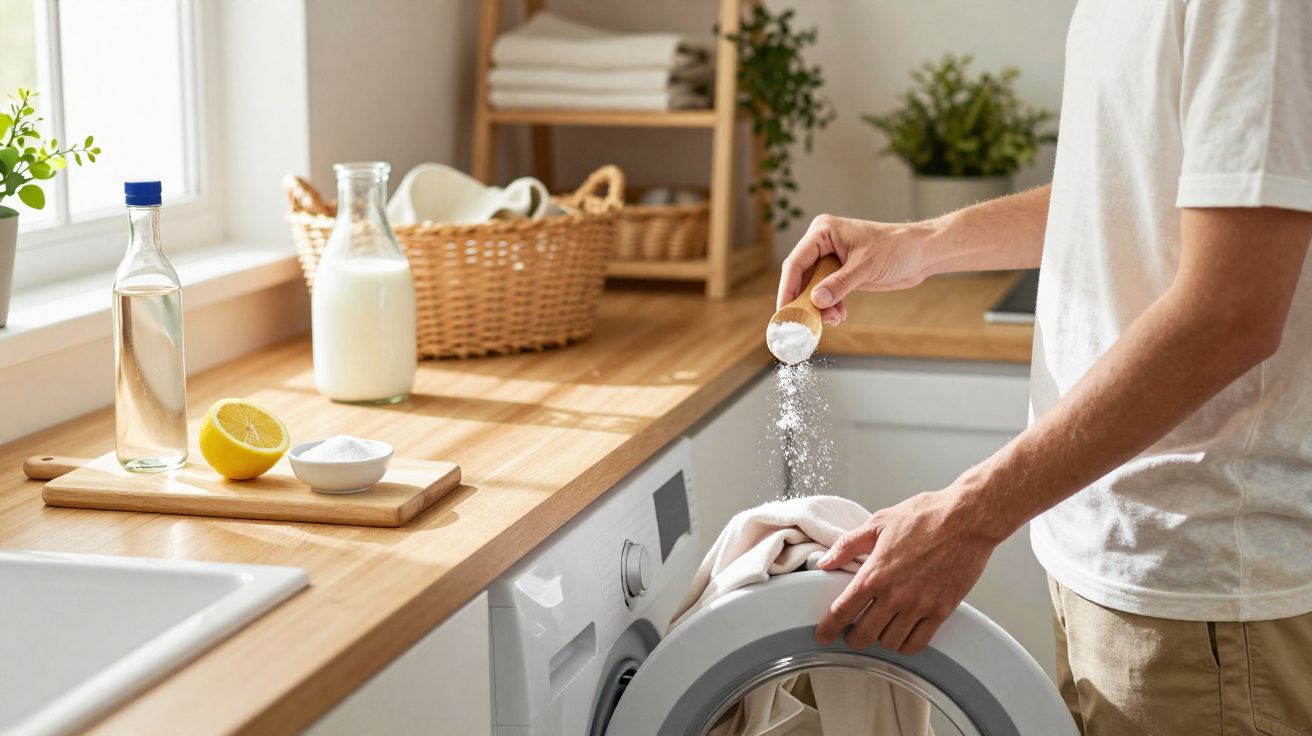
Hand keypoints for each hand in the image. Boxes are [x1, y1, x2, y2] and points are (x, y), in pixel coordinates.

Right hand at [777, 214, 932, 325]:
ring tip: (834, 319)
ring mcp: (832, 259)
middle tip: (807, 322)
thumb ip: (839, 284)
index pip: (796, 262)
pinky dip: (831, 307)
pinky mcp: (842, 273)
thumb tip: (816, 301)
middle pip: (802, 278)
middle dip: (806, 302)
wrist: (922, 253)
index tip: (784, 311)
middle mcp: (823, 244)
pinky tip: (839, 316)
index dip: (788, 288)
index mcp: (823, 232)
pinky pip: (827, 293)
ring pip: (814, 288)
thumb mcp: (865, 266)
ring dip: (820, 307)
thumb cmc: (897, 248)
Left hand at [814, 489, 997, 654]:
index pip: (842, 611)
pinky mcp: (941, 611)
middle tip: (851, 634)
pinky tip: (902, 635)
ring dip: (880, 640)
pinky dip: (906, 645)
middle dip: (852, 639)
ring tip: (879, 630)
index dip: (828, 629)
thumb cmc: (926, 516)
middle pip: (863, 636)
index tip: (823, 635)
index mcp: (874, 573)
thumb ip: (848, 545)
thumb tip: (826, 562)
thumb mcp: (879, 523)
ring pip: (889, 642)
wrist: (966, 519)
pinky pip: (918, 643)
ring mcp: (919, 606)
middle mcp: (894, 595)